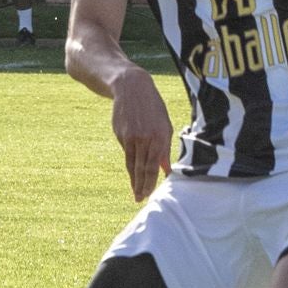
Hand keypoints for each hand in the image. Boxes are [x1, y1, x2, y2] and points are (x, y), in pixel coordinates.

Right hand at [108, 67, 174, 201]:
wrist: (131, 88)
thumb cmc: (153, 108)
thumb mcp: (164, 126)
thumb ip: (164, 149)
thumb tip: (167, 170)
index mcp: (160, 136)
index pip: (153, 166)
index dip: (150, 182)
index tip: (147, 194)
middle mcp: (145, 138)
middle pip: (141, 168)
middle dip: (141, 186)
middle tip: (139, 199)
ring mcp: (131, 137)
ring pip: (132, 163)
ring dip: (134, 179)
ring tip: (135, 191)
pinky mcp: (120, 134)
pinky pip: (126, 152)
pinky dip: (130, 162)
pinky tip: (132, 170)